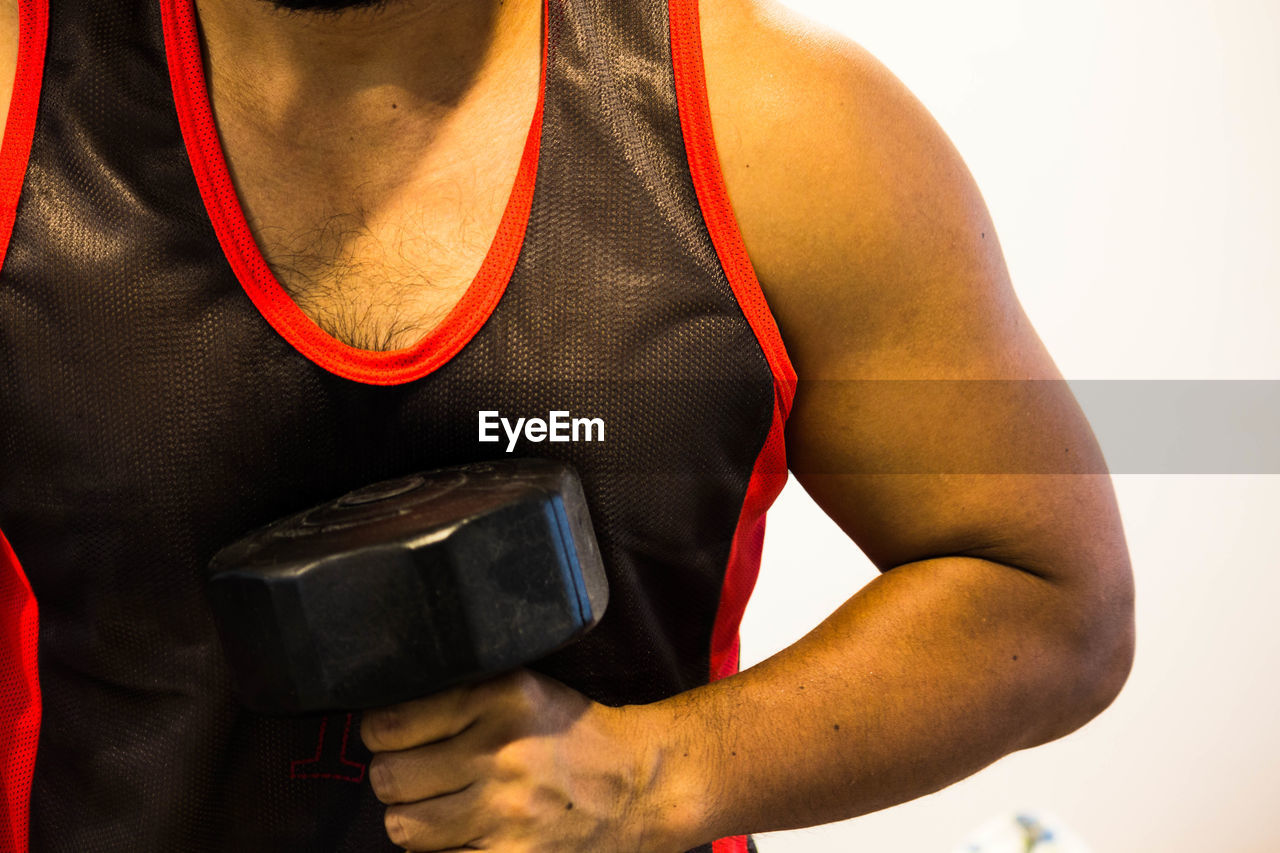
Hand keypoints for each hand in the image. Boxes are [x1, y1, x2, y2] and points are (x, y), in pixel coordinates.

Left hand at [360, 668, 682, 851]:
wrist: (642, 787)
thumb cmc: (572, 736)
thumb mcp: (522, 690)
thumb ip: (461, 694)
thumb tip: (382, 718)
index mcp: (500, 698)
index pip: (388, 724)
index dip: (382, 736)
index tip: (395, 739)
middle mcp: (501, 752)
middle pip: (389, 779)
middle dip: (397, 779)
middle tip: (420, 777)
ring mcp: (507, 812)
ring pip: (404, 827)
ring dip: (416, 821)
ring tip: (443, 810)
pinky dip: (445, 852)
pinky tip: (466, 837)